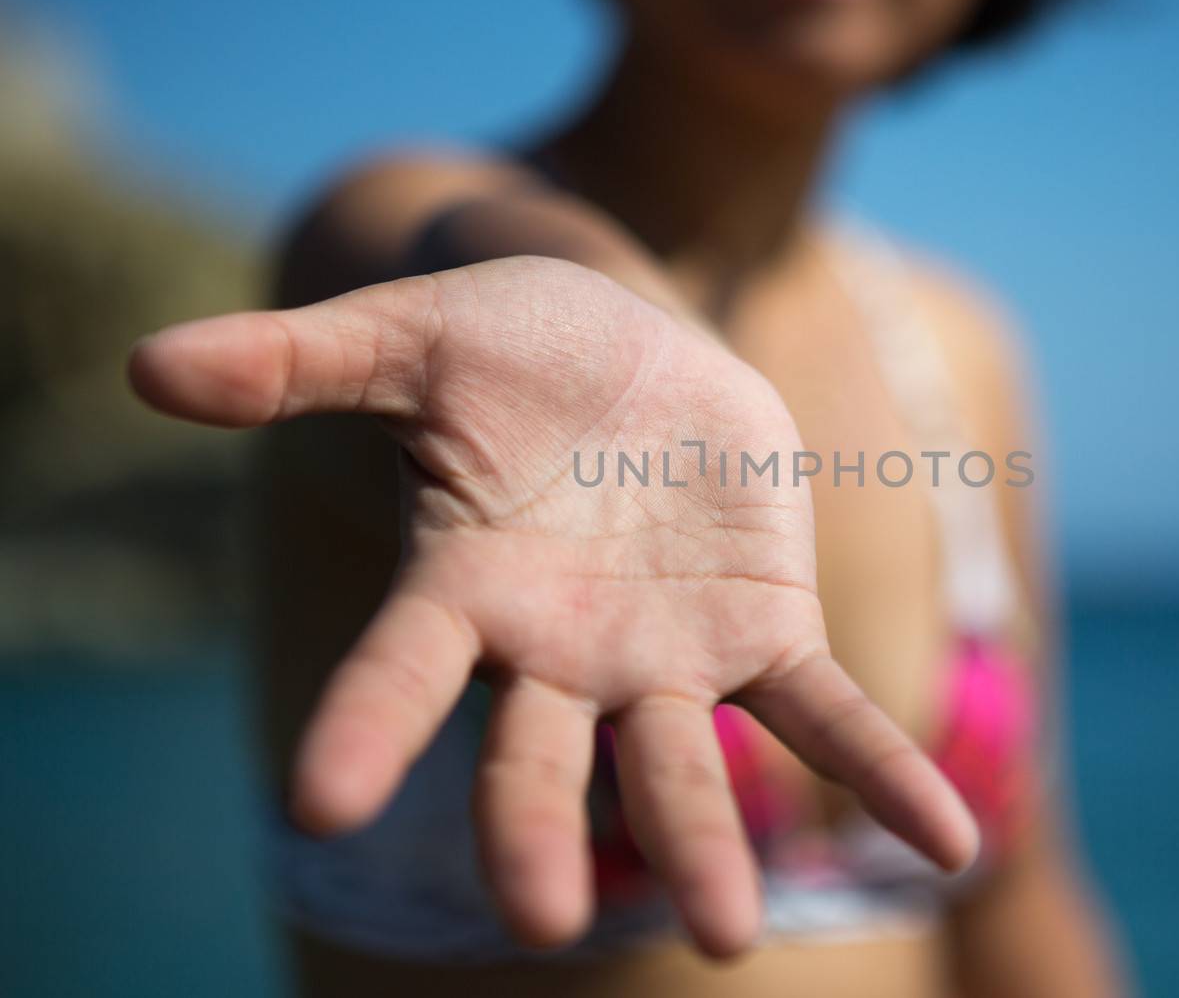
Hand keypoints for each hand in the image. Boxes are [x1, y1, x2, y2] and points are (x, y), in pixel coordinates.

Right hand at [128, 256, 977, 956]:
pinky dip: (879, 771)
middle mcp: (558, 652)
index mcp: (465, 587)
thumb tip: (145, 368)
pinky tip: (949, 840)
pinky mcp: (762, 633)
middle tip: (543, 912)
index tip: (321, 804)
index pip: (401, 672)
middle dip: (540, 832)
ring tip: (734, 927)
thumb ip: (300, 361)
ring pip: (681, 765)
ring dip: (703, 844)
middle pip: (541, 759)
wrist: (627, 347)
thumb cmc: (504, 344)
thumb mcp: (409, 336)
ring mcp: (665, 656)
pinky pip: (823, 716)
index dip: (366, 730)